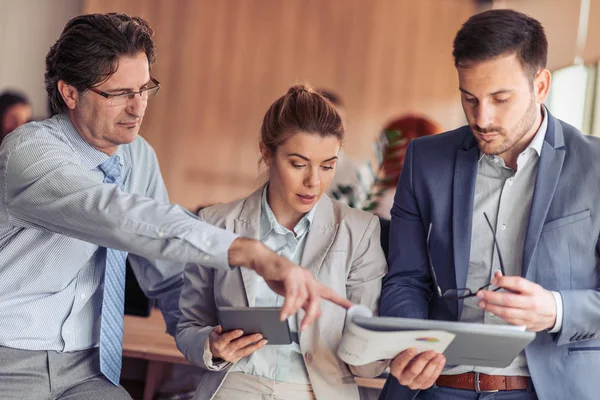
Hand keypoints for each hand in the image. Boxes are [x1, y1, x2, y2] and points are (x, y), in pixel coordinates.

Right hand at [208, 325, 266, 362]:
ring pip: (245, 351)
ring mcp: (231, 356)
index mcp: (218, 343)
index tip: (241, 331)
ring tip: (263, 340)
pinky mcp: (236, 359)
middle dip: (249, 339)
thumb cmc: (217, 339)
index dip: (233, 335)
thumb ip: (219, 329)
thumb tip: (227, 324)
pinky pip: (246, 353)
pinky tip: (261, 343)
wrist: (214, 352)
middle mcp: (225, 351)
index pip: (226, 338)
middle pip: (238, 345)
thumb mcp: (214, 333)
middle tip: (258, 335)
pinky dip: (254, 348)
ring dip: (255, 346)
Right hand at [228, 238, 352, 329]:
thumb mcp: (291, 291)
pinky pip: (291, 293)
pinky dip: (287, 306)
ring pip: (303, 296)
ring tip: (286, 317)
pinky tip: (283, 314)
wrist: (262, 261)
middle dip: (312, 314)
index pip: (329, 293)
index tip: (353, 308)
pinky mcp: (289, 273)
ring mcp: (299, 274)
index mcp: (310, 282)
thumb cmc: (276, 275)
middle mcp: (308, 277)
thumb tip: (317, 313)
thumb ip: (304, 302)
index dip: (341, 301)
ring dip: (294, 310)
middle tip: (304, 327)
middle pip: (317, 297)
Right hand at [390, 349, 445, 389]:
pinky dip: (438, 368)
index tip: (414, 348)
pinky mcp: (423, 385)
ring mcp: (413, 384)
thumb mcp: (401, 353)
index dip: (406, 357)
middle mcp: (403, 379)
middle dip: (423, 360)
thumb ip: (406, 348)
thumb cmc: (404, 357)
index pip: (399, 364)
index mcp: (395, 370)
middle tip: (431, 351)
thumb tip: (418, 341)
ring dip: (433, 364)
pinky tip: (441, 360)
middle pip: (414, 371)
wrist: (406, 368)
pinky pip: (432, 379)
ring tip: (439, 355)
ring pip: (425, 375)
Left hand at [476, 271, 556, 331]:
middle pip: (508, 300)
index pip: (518, 283)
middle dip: (491, 297)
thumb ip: (511, 282)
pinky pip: (509, 321)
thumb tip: (496, 277)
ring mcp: (529, 315)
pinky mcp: (526, 325)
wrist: (556, 312)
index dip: (503, 281)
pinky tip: (492, 311)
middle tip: (481, 294)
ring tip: (482, 303)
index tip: (493, 280)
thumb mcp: (529, 285)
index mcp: (533, 290)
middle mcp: (531, 303)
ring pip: (507, 313)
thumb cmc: (539, 297)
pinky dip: (498, 315)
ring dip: (491, 308)